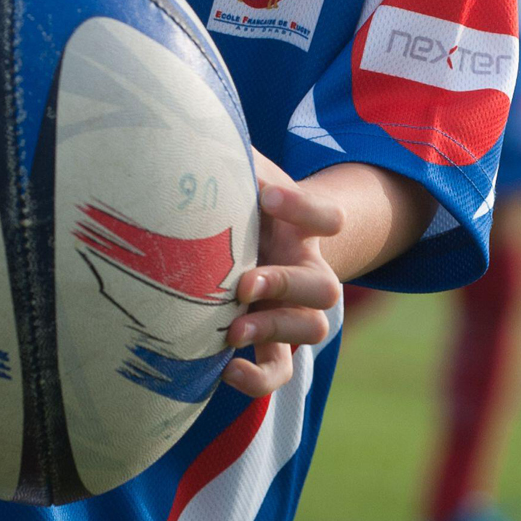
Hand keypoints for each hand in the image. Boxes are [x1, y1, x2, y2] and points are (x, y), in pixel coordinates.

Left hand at [223, 160, 343, 398]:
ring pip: (313, 330)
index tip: (265, 197)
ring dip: (275, 329)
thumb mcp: (231, 178)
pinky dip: (257, 378)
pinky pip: (278, 372)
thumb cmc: (227, 207)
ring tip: (231, 331)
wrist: (220, 247)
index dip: (304, 209)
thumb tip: (193, 143)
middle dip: (285, 286)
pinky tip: (224, 368)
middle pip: (325, 288)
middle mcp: (303, 272)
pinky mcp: (265, 345)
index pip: (328, 218)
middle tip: (243, 283)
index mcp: (299, 230)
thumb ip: (225, 163)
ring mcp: (288, 312)